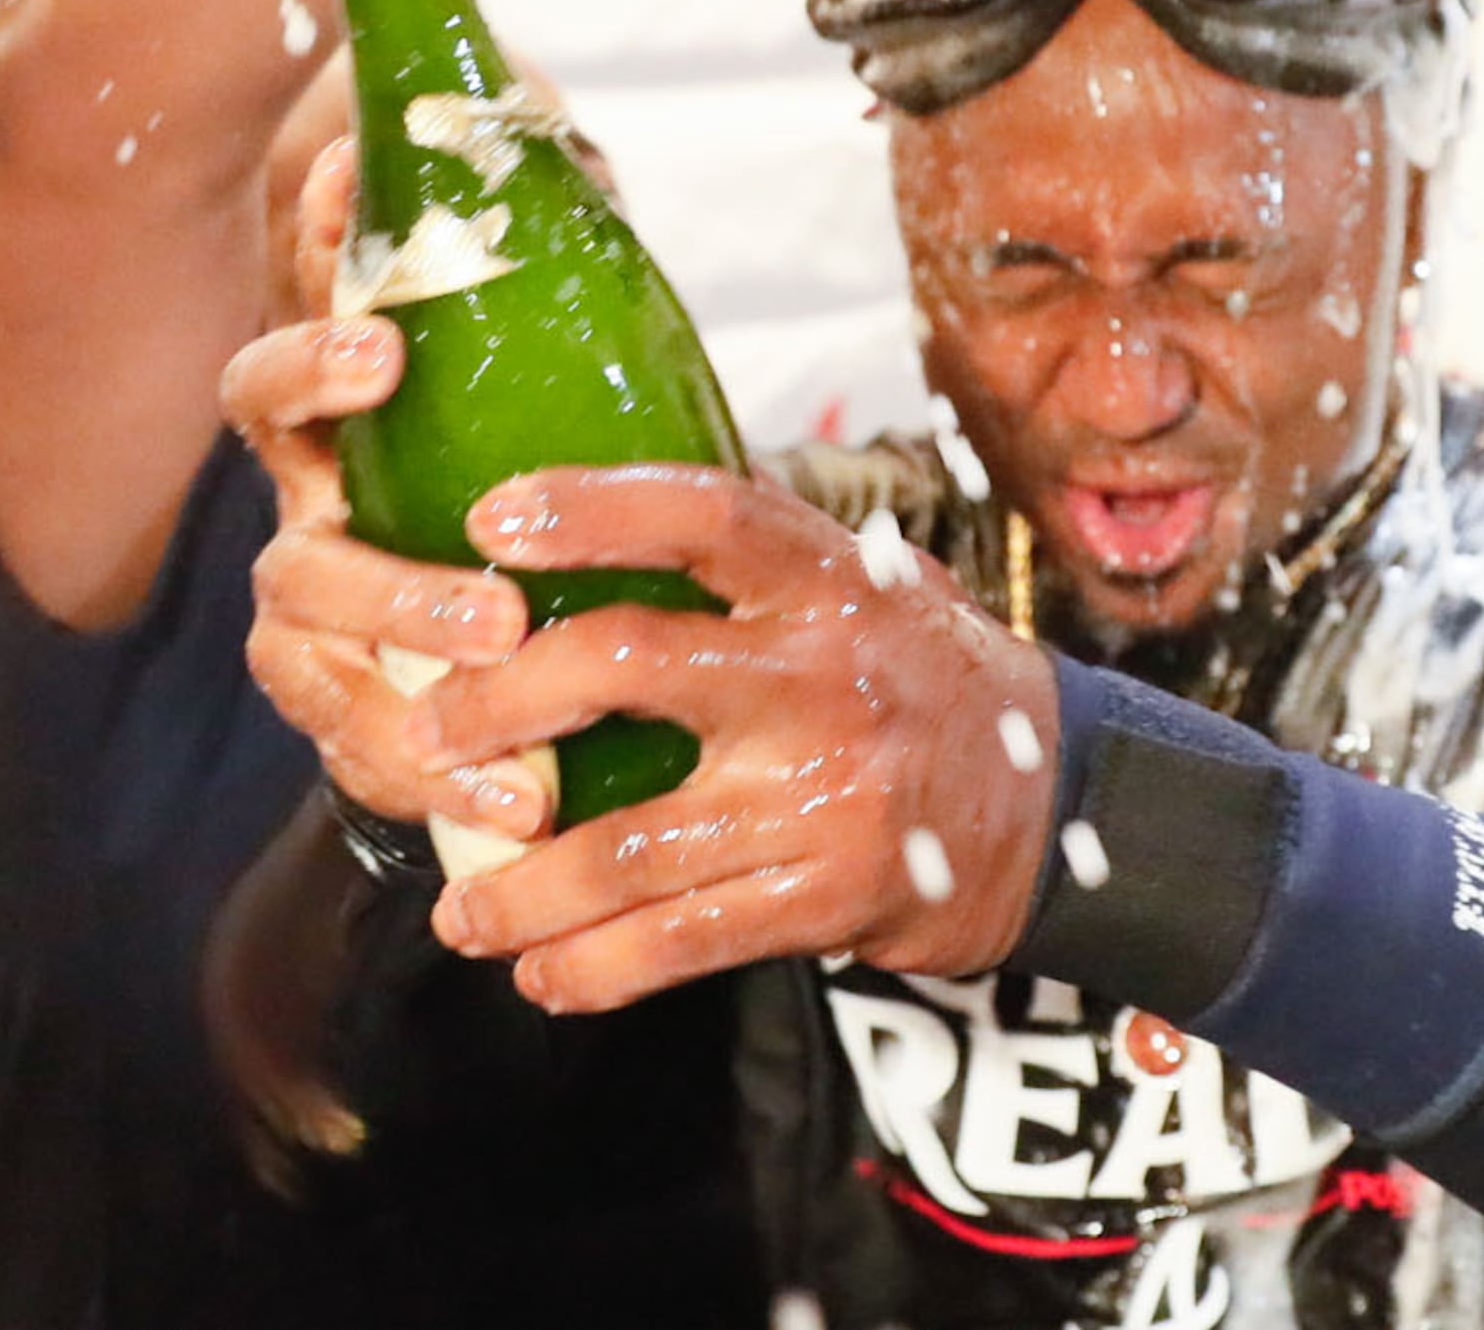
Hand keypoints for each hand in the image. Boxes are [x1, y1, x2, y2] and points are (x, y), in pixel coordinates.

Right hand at [225, 141, 549, 843]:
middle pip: (299, 570)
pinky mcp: (361, 719)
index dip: (306, 366)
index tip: (382, 348)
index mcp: (334, 439)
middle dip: (391, 597)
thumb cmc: (526, 404)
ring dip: (417, 726)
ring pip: (321, 680)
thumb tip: (565, 155)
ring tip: (521, 758)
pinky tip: (523, 813)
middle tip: (499, 617)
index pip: (269, 395)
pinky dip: (438, 789)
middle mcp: (313, 533)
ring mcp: (328, 635)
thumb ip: (535, 247)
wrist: (550, 533)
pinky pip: (367, 764)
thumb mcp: (535, 323)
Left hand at [408, 463, 1060, 1015]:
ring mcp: (823, 794)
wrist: (1058, 807)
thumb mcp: (873, 587)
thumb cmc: (929, 679)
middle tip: (424, 737)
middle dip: (501, 702)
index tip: (492, 519)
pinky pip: (684, 941)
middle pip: (631, 663)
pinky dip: (597, 968)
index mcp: (828, 580)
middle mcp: (821, 675)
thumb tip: (597, 516)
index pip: (704, 513)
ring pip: (631, 843)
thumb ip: (761, 562)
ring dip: (522, 889)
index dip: (592, 507)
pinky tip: (542, 975)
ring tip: (458, 915)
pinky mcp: (828, 896)